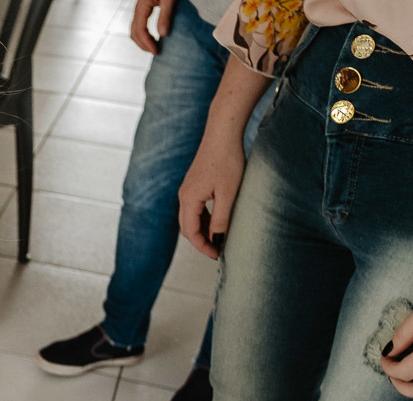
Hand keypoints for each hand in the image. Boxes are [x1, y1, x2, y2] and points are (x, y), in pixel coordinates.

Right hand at [130, 0, 176, 54]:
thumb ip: (166, 16)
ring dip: (142, 41)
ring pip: (135, 29)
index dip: (147, 43)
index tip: (157, 51)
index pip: (140, 30)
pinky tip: (153, 37)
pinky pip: (139, 24)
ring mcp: (140, 8)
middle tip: (155, 52)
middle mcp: (138, 8)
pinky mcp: (144, 8)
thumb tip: (163, 35)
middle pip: (134, 32)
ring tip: (154, 47)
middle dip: (143, 45)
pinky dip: (144, 34)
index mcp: (142, 6)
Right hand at [178, 134, 243, 258]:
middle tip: (218, 251)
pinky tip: (216, 221)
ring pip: (190, 219)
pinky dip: (203, 220)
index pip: (191, 232)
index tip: (217, 255)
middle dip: (201, 241)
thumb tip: (217, 239)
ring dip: (202, 231)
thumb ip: (221, 219)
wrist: (222, 133)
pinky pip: (194, 209)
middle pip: (187, 228)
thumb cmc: (227, 159)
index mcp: (189, 200)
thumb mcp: (228, 193)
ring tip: (219, 239)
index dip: (203, 247)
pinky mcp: (194, 184)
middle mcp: (183, 196)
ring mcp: (187, 190)